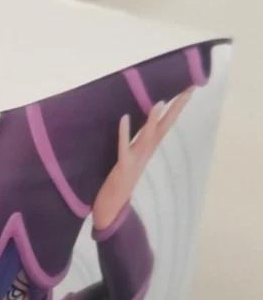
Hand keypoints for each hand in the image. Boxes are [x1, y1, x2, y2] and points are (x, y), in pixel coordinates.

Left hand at [92, 89, 193, 230]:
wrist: (109, 211)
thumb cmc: (116, 186)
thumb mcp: (129, 162)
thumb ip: (135, 147)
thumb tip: (140, 132)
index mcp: (146, 151)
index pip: (165, 125)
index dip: (177, 108)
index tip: (189, 89)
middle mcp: (144, 154)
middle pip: (163, 127)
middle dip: (176, 108)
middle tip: (189, 88)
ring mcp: (134, 161)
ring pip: (147, 138)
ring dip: (153, 120)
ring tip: (160, 101)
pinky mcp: (121, 169)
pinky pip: (124, 149)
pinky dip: (124, 134)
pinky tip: (124, 118)